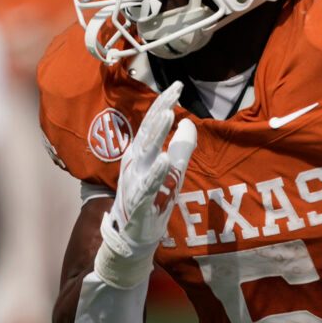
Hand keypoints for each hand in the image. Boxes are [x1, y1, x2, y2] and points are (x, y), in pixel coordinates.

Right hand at [93, 83, 195, 285]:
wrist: (133, 237)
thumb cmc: (149, 201)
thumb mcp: (167, 171)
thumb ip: (180, 148)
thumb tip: (189, 123)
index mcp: (140, 153)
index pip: (152, 123)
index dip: (164, 103)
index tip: (178, 85)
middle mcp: (135, 163)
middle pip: (148, 131)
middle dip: (160, 110)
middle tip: (173, 91)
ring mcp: (135, 181)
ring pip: (147, 153)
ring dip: (157, 133)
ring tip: (169, 114)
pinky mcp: (139, 201)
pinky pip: (149, 185)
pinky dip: (156, 172)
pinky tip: (165, 159)